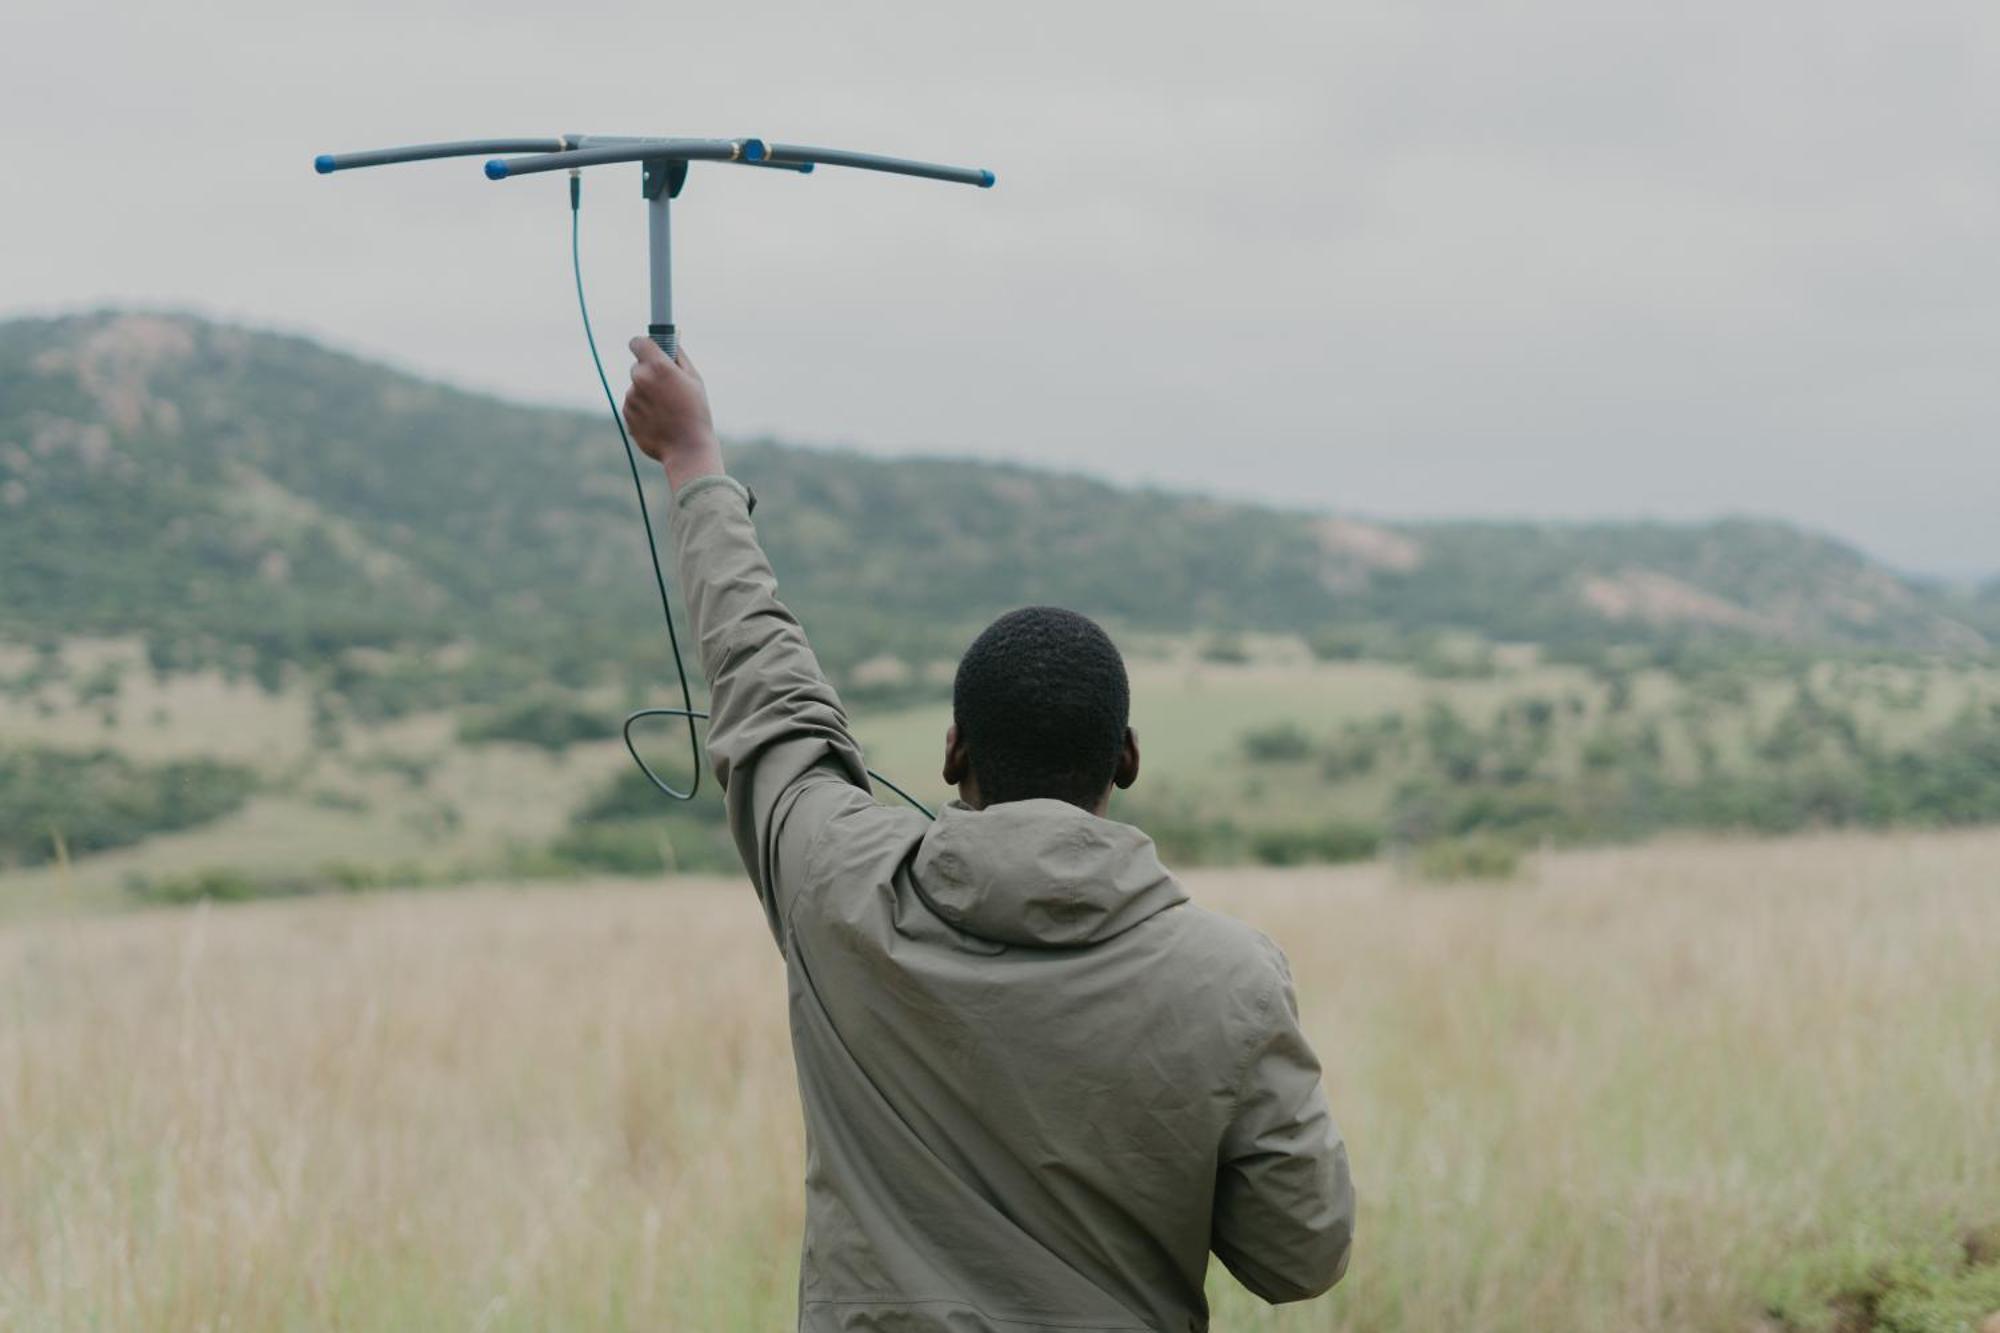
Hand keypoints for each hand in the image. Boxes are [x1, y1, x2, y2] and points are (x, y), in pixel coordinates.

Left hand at [624, 337, 724, 489]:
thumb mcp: (694, 380)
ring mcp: (631, 398)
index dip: (644, 345)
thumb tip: (671, 337)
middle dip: (650, 373)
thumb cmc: (696, 413)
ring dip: (647, 394)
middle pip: (638, 367)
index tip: (650, 350)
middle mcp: (640, 379)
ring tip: (668, 411)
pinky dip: (643, 410)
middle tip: (669, 388)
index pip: (638, 342)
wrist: (687, 449)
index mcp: (658, 366)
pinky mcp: (627, 414)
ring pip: (636, 388)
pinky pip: (633, 405)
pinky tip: (660, 420)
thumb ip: (679, 356)